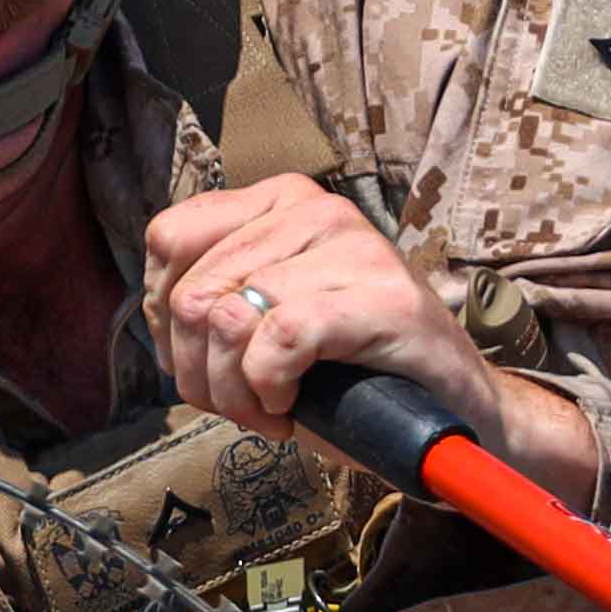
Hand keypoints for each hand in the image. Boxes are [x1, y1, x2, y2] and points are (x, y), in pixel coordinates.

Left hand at [142, 174, 600, 508]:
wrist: (454, 410)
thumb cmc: (356, 372)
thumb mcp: (270, 318)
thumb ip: (215, 297)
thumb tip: (156, 313)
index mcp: (280, 201)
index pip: (168, 240)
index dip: (163, 319)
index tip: (203, 363)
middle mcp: (314, 208)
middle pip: (192, 294)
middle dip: (202, 374)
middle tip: (247, 403)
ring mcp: (351, 247)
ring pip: (228, 320)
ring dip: (236, 393)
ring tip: (274, 408)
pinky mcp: (378, 298)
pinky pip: (278, 339)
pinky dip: (269, 390)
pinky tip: (293, 407)